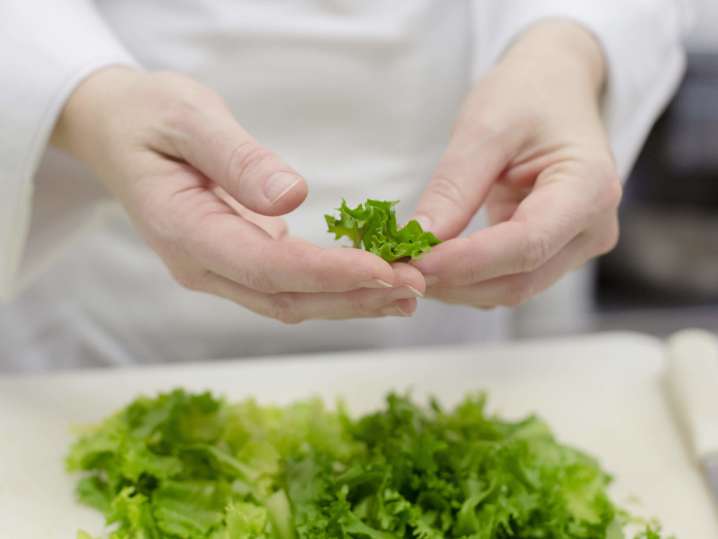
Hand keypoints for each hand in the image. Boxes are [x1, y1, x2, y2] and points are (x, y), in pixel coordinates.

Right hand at [51, 68, 423, 322]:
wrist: (118, 132)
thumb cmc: (149, 117)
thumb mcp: (187, 119)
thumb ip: (235, 159)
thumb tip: (292, 197)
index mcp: (185, 232)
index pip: (266, 268)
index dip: (326, 274)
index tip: (383, 269)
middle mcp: (202, 265)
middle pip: (285, 298)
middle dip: (352, 297)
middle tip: (416, 286)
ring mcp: (218, 269)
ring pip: (289, 301)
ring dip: (350, 302)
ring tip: (409, 295)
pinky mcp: (236, 261)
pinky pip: (288, 286)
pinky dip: (333, 288)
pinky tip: (373, 282)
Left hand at [411, 21, 621, 307]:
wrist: (555, 88)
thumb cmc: (527, 94)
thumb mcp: (485, 126)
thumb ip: (454, 187)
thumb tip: (419, 239)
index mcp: (591, 188)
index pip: (526, 245)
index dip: (466, 262)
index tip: (413, 263)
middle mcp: (593, 229)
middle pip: (519, 279)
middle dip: (455, 281)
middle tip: (399, 270)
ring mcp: (577, 247)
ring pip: (512, 288)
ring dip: (457, 286)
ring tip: (409, 266)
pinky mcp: (554, 254)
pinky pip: (508, 279)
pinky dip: (467, 279)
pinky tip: (433, 263)